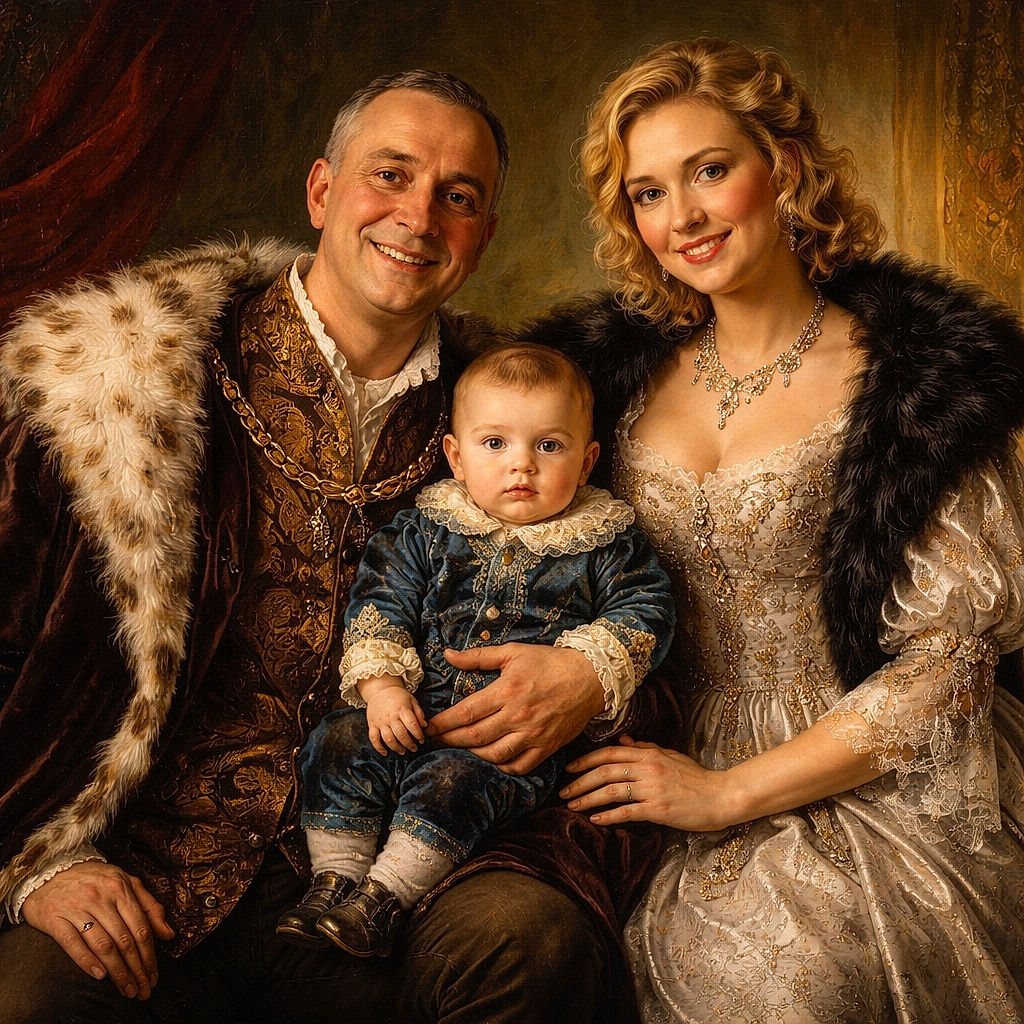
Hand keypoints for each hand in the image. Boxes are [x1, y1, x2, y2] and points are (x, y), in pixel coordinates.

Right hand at [21, 861, 174, 998]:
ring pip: (102, 945)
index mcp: (121, 889)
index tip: (154, 976)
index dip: (149, 955)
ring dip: (117, 971)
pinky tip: (100, 975)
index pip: (141, 928)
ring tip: (126, 989)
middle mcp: (101, 898)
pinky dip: (87, 961)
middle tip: (142, 990)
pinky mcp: (55, 919)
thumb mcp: (127, 883)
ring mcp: (77, 908)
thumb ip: (150, 906)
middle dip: (136, 969)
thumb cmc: (95, 879)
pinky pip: (73, 944)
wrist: (51, 870)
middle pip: (124, 940)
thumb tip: (168, 933)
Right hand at [364, 684, 426, 755]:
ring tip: (403, 751)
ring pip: (388, 738)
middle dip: (409, 744)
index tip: (422, 740)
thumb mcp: (412, 700)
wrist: (380, 689)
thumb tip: (424, 726)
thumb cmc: (398, 696)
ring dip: (396, 748)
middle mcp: (390, 717)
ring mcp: (380, 722)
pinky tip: (385, 753)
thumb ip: (419, 713)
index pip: (412, 724)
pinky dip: (378, 747)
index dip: (418, 734)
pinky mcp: (372, 725)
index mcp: (401, 710)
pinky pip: (373, 738)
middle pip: (400, 734)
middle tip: (414, 748)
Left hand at [426, 644, 604, 773]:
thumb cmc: (549, 662)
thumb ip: (478, 657)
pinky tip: (491, 759)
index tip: (429, 727)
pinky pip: (518, 765)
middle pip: (474, 737)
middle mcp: (518, 716)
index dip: (443, 723)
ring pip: (493, 755)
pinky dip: (501, 766)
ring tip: (460, 748)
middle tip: (435, 741)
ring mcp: (533, 735)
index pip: (466, 713)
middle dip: (449, 740)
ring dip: (472, 755)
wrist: (590, 678)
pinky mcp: (546, 747)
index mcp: (507, 691)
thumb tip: (448, 655)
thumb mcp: (513, 652)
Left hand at [560, 735, 734, 831]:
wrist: (720, 796)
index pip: (609, 754)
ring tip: (572, 807)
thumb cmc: (695, 777)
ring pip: (610, 791)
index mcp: (648, 754)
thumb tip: (622, 743)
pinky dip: (608, 816)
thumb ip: (645, 749)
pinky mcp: (658, 809)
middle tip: (563, 792)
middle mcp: (647, 768)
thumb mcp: (670, 756)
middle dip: (580, 782)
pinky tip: (595, 820)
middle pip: (604, 772)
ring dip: (587, 799)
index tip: (570, 769)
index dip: (586, 761)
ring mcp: (652, 789)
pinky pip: (626, 812)